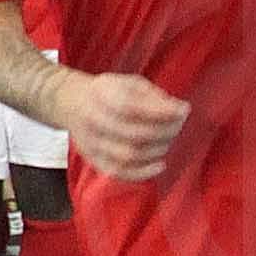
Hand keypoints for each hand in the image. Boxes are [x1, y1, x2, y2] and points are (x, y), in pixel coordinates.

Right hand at [58, 68, 190, 180]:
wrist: (72, 103)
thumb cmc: (108, 92)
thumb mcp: (129, 82)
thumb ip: (153, 96)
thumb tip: (180, 111)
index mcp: (102, 95)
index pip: (134, 107)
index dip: (163, 111)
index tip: (184, 109)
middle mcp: (93, 120)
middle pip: (135, 133)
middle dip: (165, 131)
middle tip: (178, 125)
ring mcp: (92, 142)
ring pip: (129, 155)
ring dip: (157, 150)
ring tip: (168, 140)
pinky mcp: (93, 159)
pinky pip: (119, 172)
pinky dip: (143, 173)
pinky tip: (160, 164)